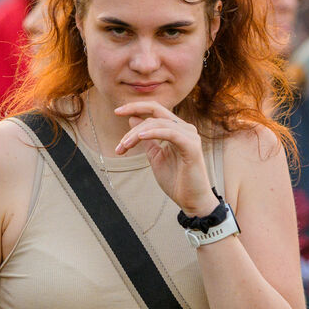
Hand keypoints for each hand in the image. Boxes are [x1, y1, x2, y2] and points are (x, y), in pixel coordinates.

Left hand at [114, 100, 219, 215]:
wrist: (192, 200)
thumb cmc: (176, 180)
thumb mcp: (155, 156)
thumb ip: (146, 139)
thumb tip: (133, 119)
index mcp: (176, 129)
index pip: (155, 110)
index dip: (136, 107)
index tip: (117, 112)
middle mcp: (185, 128)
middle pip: (156, 113)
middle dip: (134, 118)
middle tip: (119, 133)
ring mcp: (189, 136)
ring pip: (158, 124)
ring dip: (137, 134)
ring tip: (125, 146)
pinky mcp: (191, 146)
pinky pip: (170, 133)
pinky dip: (154, 133)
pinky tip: (141, 137)